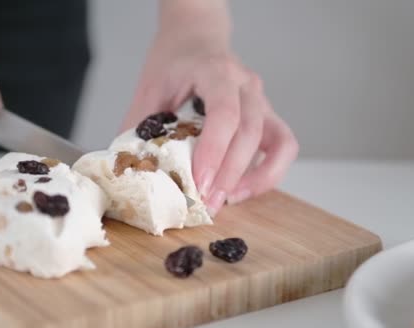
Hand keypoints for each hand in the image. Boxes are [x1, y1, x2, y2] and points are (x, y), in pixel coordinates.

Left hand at [122, 0, 298, 215]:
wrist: (197, 37)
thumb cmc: (174, 61)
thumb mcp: (150, 87)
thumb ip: (139, 126)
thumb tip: (130, 169)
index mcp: (216, 72)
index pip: (225, 113)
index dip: (214, 151)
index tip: (199, 183)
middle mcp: (246, 85)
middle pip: (251, 133)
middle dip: (229, 175)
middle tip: (206, 204)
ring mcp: (262, 100)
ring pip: (278, 142)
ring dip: (256, 178)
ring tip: (227, 200)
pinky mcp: (268, 116)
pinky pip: (283, 147)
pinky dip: (269, 173)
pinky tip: (242, 190)